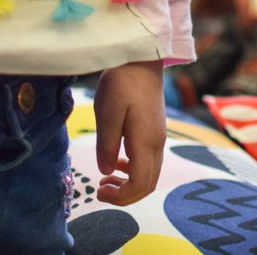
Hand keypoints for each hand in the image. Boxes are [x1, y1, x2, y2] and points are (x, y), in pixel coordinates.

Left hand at [93, 60, 166, 205]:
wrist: (143, 59)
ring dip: (129, 183)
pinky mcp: (155, 130)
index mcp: (146, 142)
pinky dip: (133, 169)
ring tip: (105, 179)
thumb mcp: (108, 113)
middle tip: (100, 190)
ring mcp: (159, 136)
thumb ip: (107, 145)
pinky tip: (116, 161)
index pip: (139, 184)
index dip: (120, 197)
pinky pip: (149, 161)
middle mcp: (157, 143)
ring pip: (150, 174)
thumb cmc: (122, 83)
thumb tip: (106, 171)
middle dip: (125, 195)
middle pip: (149, 184)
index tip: (97, 190)